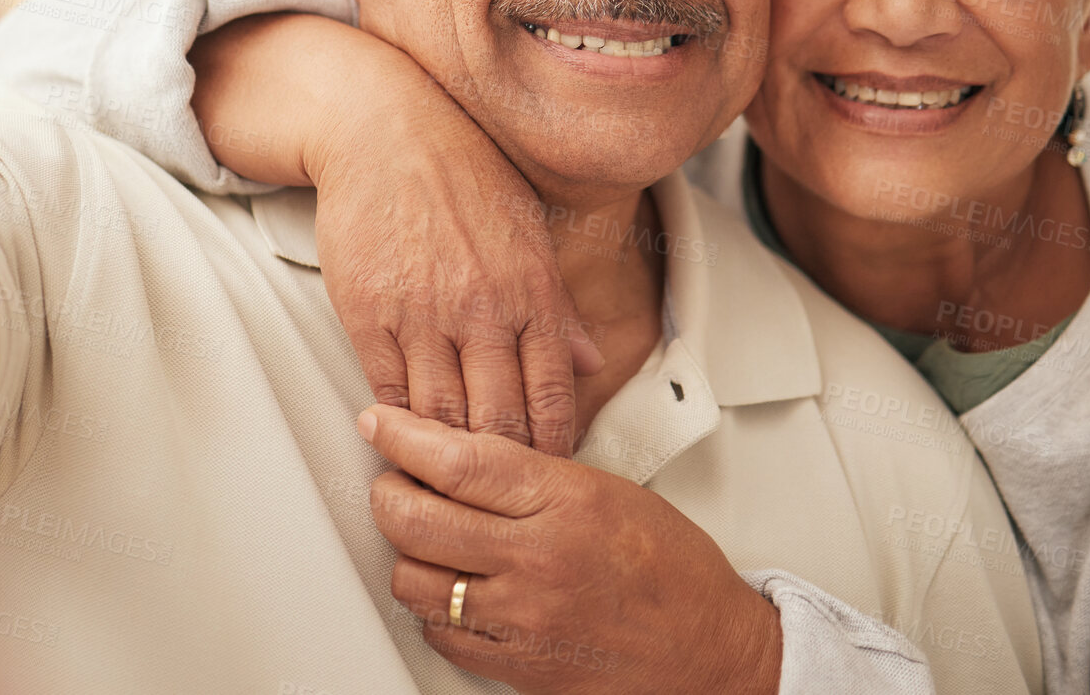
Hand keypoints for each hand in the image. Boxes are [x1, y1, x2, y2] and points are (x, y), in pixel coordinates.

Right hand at [193, 14, 603, 454]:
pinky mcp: (368, 313)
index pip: (553, 399)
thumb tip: (595, 363)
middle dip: (505, 472)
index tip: (549, 478)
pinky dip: (399, 429)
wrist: (385, 128)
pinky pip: (389, 394)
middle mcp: (483, 309)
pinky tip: (407, 445)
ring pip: (443, 420)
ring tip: (455, 485)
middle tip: (503, 501)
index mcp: (533, 291)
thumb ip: (560, 308)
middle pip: (500, 424)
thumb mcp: (529, 234)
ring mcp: (424, 314)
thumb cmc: (464, 176)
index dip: (553, 451)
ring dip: (449, 461)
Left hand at [358, 405, 781, 693]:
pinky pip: (440, 633)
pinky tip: (450, 589)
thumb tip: (464, 454)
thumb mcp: (608, 491)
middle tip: (392, 480)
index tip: (381, 423)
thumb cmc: (671, 569)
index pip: (458, 460)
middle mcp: (537, 558)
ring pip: (414, 579)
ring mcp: (522, 618)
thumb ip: (534, 473)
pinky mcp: (516, 666)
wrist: (709, 649)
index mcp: (564, 501)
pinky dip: (432, 608)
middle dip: (387, 492)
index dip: (404, 436)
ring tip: (421, 536)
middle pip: (416, 519)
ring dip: (405, 552)